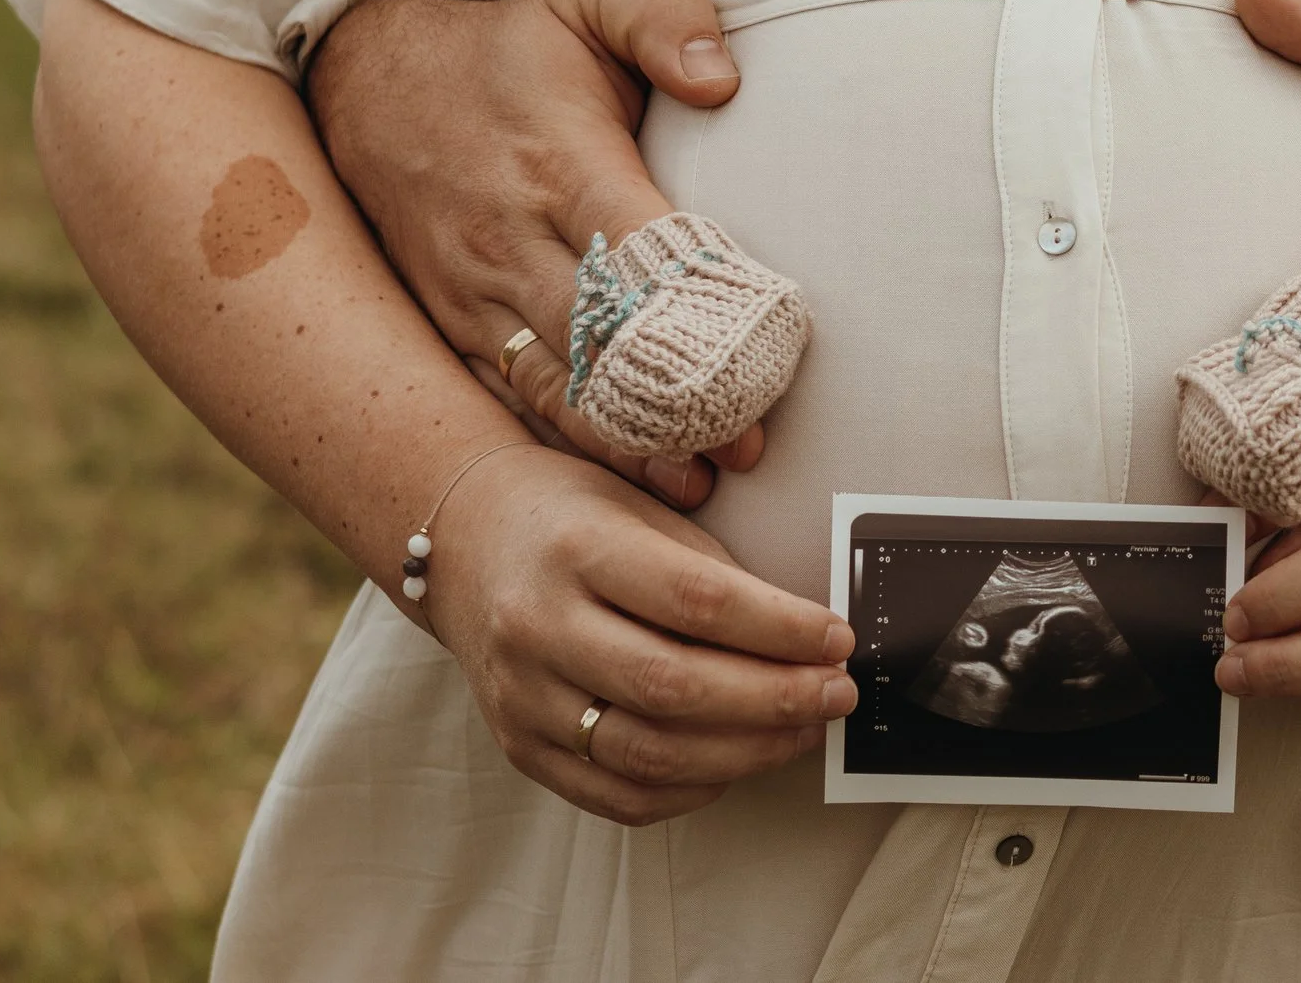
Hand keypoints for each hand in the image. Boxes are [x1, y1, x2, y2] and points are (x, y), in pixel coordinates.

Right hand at [309, 0, 752, 506]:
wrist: (365, 76)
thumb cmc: (509, 48)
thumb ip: (666, 19)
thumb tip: (721, 77)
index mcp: (561, 166)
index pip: (636, 258)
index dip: (696, 317)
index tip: (761, 364)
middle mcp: (510, 242)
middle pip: (600, 343)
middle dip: (675, 402)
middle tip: (747, 449)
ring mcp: (473, 294)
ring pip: (552, 389)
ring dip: (623, 444)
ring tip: (695, 490)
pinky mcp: (452, 326)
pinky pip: (507, 402)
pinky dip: (563, 448)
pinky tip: (618, 486)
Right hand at [424, 443, 858, 825]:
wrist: (463, 541)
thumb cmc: (567, 517)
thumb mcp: (639, 507)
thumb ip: (711, 571)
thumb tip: (803, 636)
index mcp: (578, 551)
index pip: (697, 601)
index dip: (780, 628)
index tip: (838, 638)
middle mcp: (540, 626)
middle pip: (675, 686)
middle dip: (775, 698)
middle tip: (837, 692)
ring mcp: (524, 696)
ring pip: (649, 753)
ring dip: (746, 752)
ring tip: (804, 730)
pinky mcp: (520, 747)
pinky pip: (616, 794)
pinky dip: (688, 789)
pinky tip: (735, 762)